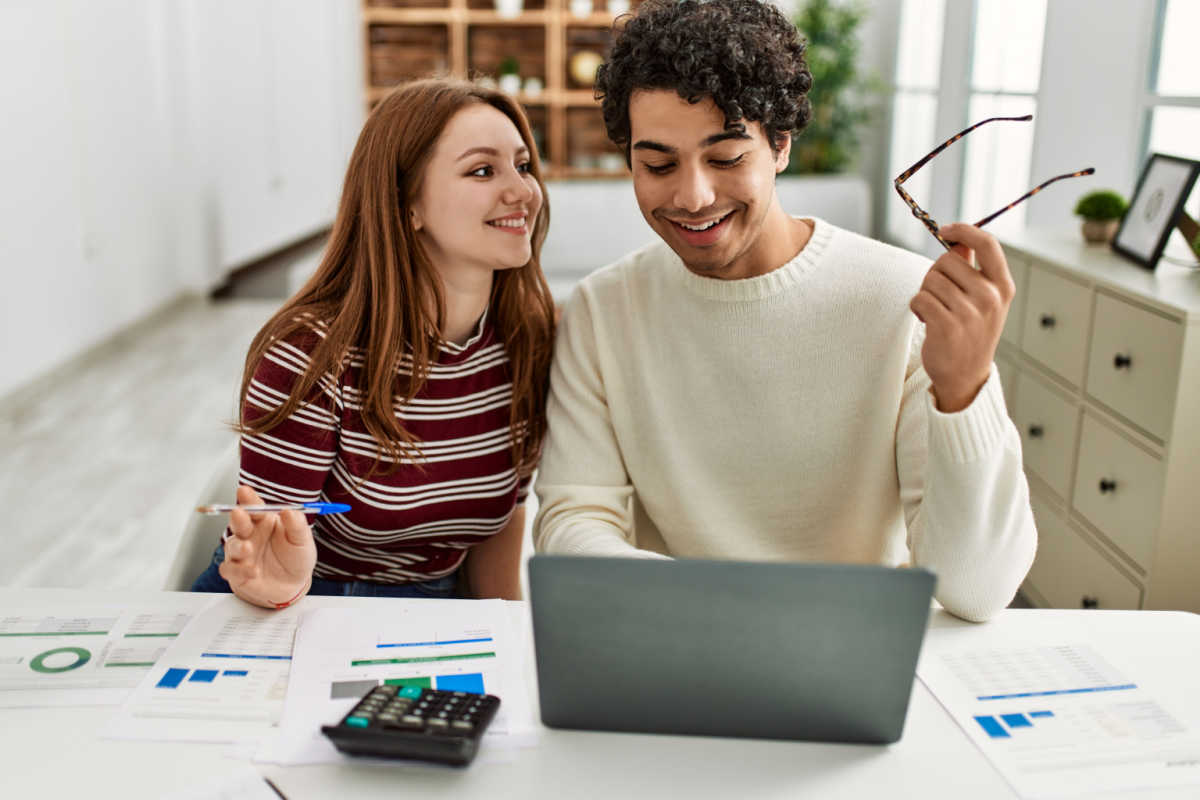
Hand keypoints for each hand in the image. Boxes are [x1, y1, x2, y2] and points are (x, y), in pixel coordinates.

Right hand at [218, 485, 316, 607]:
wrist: (293, 585)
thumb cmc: (295, 558)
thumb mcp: (302, 540)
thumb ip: (296, 525)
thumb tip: (289, 510)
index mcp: (265, 521)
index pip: (255, 506)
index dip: (248, 499)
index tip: (244, 491)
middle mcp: (250, 534)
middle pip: (238, 522)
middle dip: (238, 518)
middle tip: (239, 513)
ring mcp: (241, 553)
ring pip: (232, 545)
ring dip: (238, 547)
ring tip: (248, 549)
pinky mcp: (237, 572)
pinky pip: (230, 569)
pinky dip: (239, 570)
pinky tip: (252, 571)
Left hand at [909, 223, 1013, 412]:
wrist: (966, 375)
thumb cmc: (971, 332)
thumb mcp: (983, 300)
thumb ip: (972, 269)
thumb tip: (957, 241)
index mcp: (1003, 286)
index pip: (988, 244)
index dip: (965, 231)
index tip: (946, 229)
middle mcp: (990, 297)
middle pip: (946, 261)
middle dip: (935, 274)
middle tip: (940, 296)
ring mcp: (970, 313)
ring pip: (930, 280)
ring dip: (925, 293)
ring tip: (936, 312)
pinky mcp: (948, 327)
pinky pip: (920, 298)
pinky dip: (917, 306)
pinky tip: (927, 320)